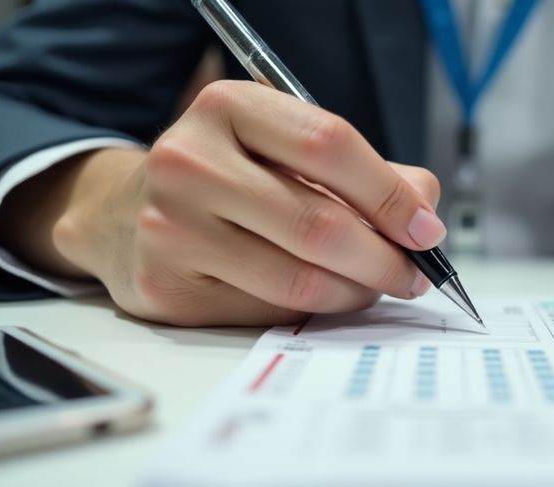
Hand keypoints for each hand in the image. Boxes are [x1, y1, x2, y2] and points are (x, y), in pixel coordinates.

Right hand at [0, 80, 443, 325]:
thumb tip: (424, 212)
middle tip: (412, 275)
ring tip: (373, 286)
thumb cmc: (228, 178)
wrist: (127, 214)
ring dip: (355, 291)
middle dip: (384, 259)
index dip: (390, 194)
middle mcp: (189, 161)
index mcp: (228, 108)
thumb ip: (364, 171)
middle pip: (319, 223)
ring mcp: (170, 227)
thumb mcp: (287, 148)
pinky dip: (311, 310)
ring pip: (298, 278)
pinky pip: (268, 311)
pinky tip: (320, 295)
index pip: (329, 145)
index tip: (425, 229)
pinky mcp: (166, 286)